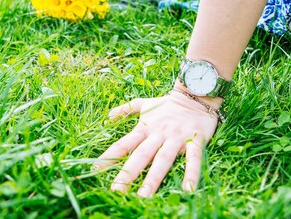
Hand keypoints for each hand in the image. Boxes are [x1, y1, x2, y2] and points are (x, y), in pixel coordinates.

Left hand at [95, 92, 218, 196]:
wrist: (196, 94)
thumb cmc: (168, 104)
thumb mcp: (144, 104)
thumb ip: (126, 109)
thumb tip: (108, 116)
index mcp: (145, 128)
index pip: (123, 144)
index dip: (109, 156)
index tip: (95, 170)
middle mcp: (158, 134)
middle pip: (141, 155)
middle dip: (128, 173)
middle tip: (116, 191)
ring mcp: (176, 138)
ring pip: (163, 160)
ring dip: (153, 178)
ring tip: (143, 196)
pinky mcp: (195, 141)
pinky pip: (193, 159)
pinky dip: (191, 173)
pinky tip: (187, 190)